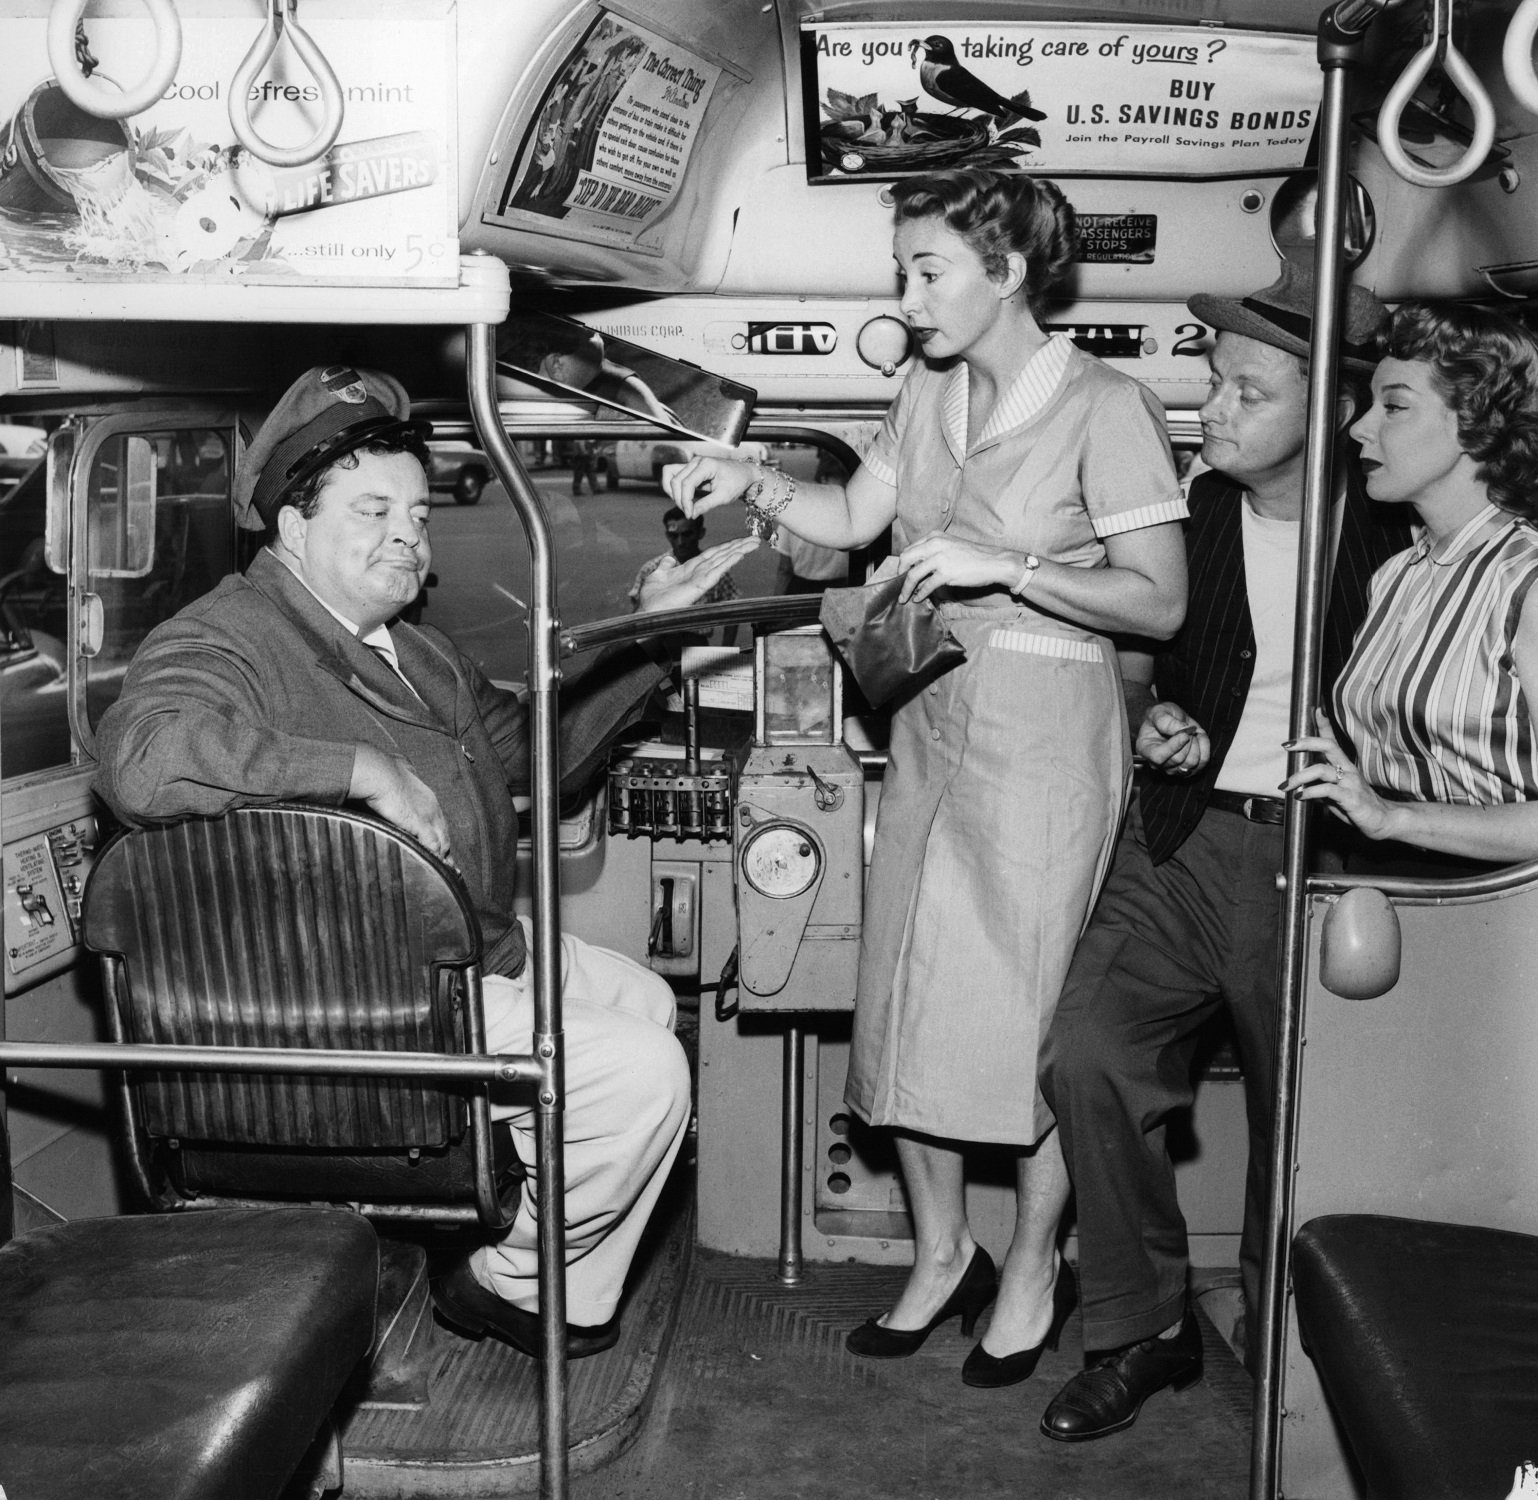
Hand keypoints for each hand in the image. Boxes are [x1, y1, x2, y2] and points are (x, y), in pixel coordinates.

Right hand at [349, 744, 456, 866]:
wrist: (377, 771)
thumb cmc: (382, 770)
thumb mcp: (399, 766)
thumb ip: (404, 770)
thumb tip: (402, 764)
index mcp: (428, 797)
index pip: (438, 821)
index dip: (439, 834)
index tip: (440, 846)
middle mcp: (433, 808)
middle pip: (444, 834)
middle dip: (446, 850)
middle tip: (450, 866)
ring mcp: (429, 817)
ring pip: (442, 842)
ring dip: (443, 857)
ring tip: (445, 872)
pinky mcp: (421, 826)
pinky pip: (433, 847)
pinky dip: (435, 857)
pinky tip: (435, 868)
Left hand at [635, 536, 759, 613]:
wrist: (647, 610)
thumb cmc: (651, 597)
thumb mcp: (659, 574)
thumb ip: (666, 565)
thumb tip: (669, 559)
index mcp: (690, 569)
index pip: (712, 554)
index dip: (726, 546)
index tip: (739, 540)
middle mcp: (698, 573)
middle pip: (722, 555)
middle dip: (738, 546)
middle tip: (755, 539)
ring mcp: (700, 579)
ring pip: (723, 561)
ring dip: (738, 551)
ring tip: (753, 543)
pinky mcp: (700, 586)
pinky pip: (717, 571)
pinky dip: (728, 562)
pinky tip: (739, 554)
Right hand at [662, 457, 759, 518]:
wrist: (743, 474)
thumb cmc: (737, 482)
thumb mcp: (724, 496)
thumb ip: (706, 505)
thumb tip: (691, 514)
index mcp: (706, 465)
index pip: (686, 484)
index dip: (685, 501)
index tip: (690, 515)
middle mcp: (696, 461)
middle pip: (675, 480)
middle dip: (679, 499)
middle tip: (689, 512)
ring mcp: (692, 463)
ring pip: (670, 475)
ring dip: (672, 492)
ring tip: (684, 505)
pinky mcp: (690, 468)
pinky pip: (674, 475)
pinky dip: (674, 487)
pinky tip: (683, 498)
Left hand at [895, 532, 1016, 602]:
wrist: (994, 562)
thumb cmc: (974, 556)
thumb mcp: (951, 547)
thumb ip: (934, 553)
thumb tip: (918, 568)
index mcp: (934, 536)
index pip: (910, 549)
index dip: (903, 563)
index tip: (902, 573)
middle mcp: (935, 544)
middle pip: (906, 559)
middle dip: (900, 574)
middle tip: (899, 585)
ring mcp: (940, 558)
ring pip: (913, 575)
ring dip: (906, 588)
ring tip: (904, 597)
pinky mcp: (946, 573)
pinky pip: (926, 586)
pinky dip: (920, 594)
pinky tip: (918, 599)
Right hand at [1136, 701, 1210, 775]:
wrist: (1170, 719)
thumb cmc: (1160, 715)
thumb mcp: (1159, 711)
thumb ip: (1165, 721)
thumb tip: (1182, 730)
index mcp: (1145, 749)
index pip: (1159, 757)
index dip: (1173, 746)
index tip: (1184, 734)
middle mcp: (1157, 763)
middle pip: (1178, 760)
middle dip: (1187, 742)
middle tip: (1187, 728)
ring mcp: (1173, 768)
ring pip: (1191, 764)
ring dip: (1196, 744)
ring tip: (1192, 732)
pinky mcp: (1189, 768)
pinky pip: (1203, 762)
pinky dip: (1205, 747)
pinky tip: (1199, 737)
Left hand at [1280, 709, 1392, 838]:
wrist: (1383, 821)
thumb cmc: (1357, 806)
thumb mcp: (1334, 795)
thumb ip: (1319, 789)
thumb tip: (1300, 788)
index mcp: (1343, 766)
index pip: (1332, 740)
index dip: (1324, 724)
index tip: (1314, 709)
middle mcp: (1347, 770)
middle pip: (1328, 746)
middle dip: (1306, 742)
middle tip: (1287, 745)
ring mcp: (1350, 783)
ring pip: (1321, 770)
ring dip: (1299, 777)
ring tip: (1286, 786)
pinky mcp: (1350, 798)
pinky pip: (1327, 790)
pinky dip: (1310, 792)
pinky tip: (1300, 796)